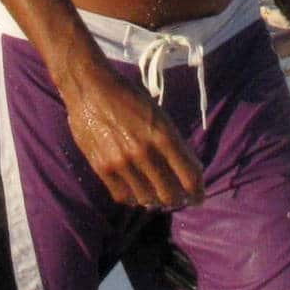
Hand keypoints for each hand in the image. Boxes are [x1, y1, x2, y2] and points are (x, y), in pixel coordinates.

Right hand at [62, 58, 203, 210]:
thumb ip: (173, 143)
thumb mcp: (158, 115)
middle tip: (179, 199)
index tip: (198, 197)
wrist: (90, 87)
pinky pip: (123, 196)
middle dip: (178, 200)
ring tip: (157, 197)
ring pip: (147, 199)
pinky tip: (136, 194)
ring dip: (156, 201)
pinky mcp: (102, 167)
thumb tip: (190, 171)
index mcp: (163, 135)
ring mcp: (122, 161)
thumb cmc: (128, 97)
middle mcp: (144, 151)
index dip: (197, 192)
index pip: (189, 176)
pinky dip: (133, 199)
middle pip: (170, 194)